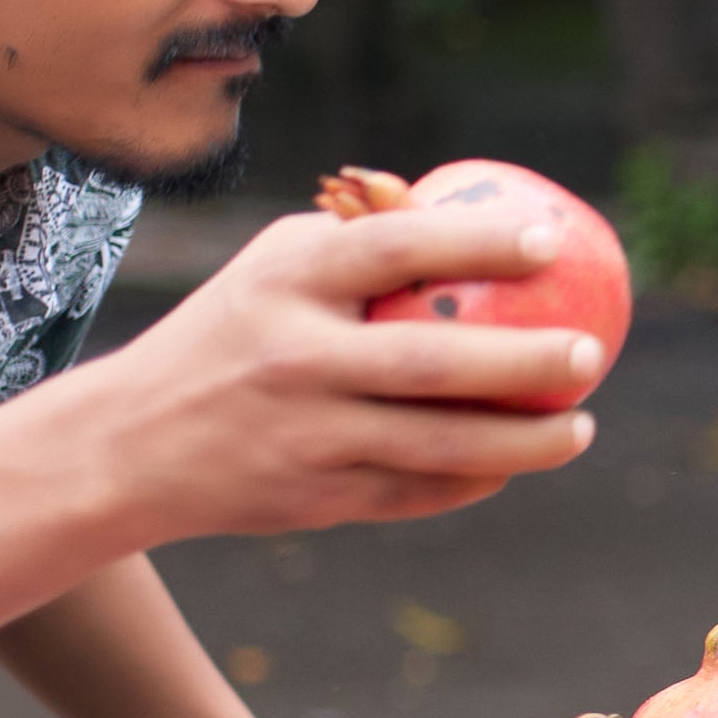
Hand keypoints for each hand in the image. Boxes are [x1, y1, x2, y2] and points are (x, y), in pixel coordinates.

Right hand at [43, 201, 606, 543]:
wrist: (127, 444)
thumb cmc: (232, 332)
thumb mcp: (275, 267)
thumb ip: (367, 240)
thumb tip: (488, 218)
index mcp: (285, 285)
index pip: (392, 251)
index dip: (476, 242)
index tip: (549, 240)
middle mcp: (293, 360)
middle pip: (430, 365)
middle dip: (524, 362)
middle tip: (591, 353)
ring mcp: (306, 436)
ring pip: (439, 446)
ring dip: (525, 442)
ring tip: (582, 426)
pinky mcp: (315, 498)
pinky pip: (420, 492)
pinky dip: (476, 479)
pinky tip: (518, 460)